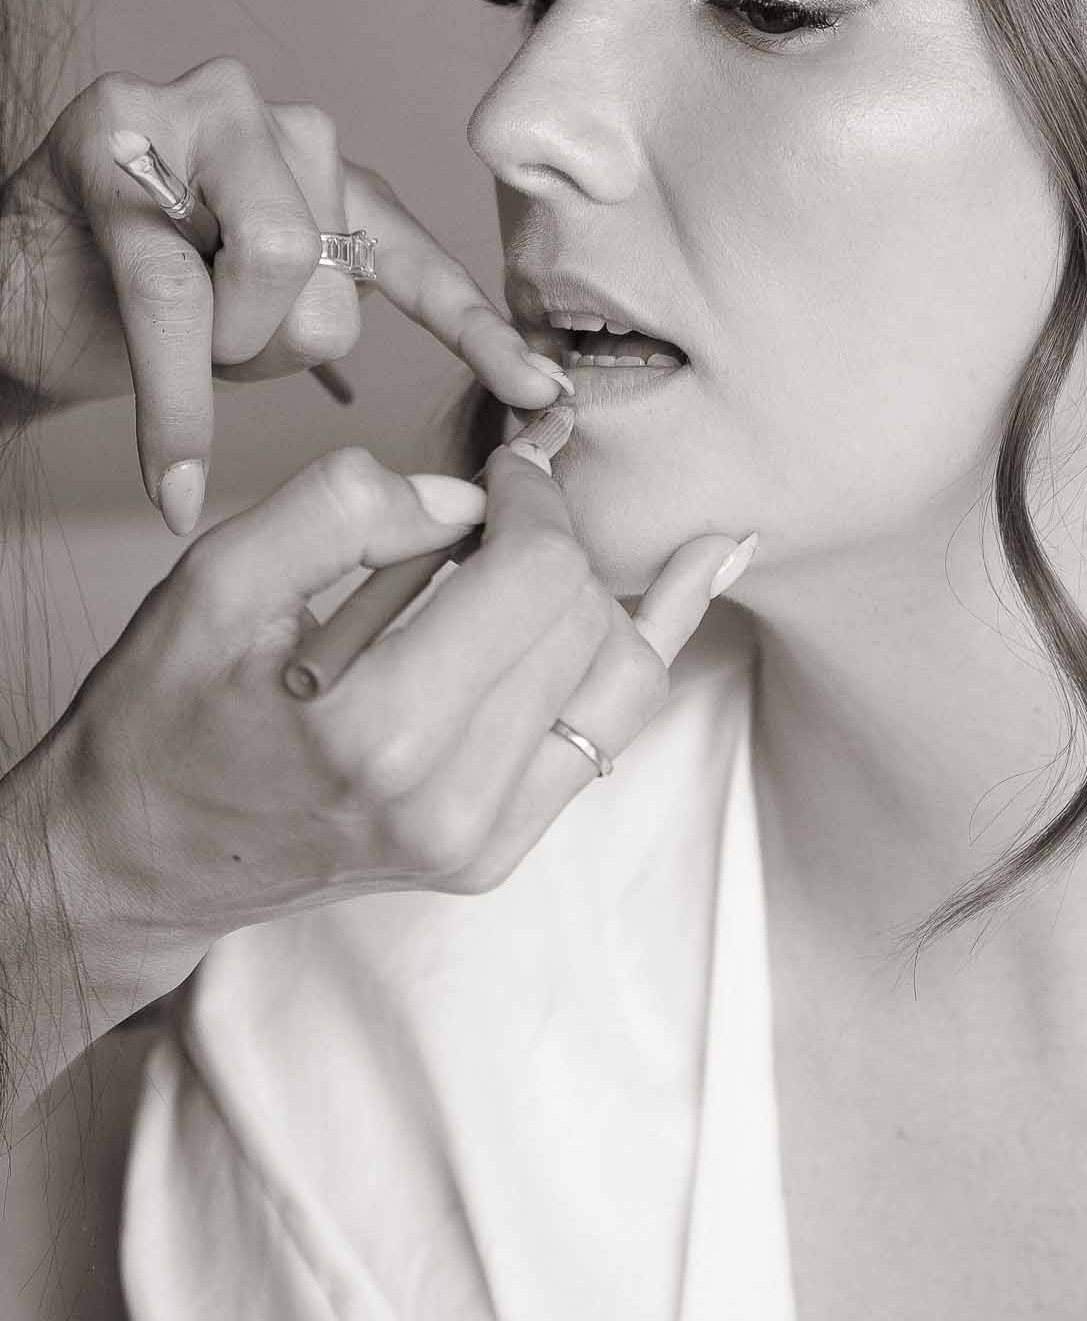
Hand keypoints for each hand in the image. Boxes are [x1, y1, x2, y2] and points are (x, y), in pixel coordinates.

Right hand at [0, 57, 567, 526]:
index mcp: (323, 171)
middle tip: (206, 349)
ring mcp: (194, 111)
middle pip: (333, 278)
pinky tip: (174, 483)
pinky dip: (175, 405)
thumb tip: (476, 390)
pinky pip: (172, 292)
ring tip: (169, 331)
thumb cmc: (134, 310)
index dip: (479, 333)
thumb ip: (332, 320)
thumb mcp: (256, 321)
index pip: (415, 259)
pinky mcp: (114, 136)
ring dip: (215, 347)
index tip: (546, 393)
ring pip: (270, 266)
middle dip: (269, 353)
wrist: (10, 296)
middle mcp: (273, 121)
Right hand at [41, 444, 749, 968]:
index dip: (532, 495)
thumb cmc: (166, 714)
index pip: (536, 573)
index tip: (501, 468)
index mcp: (378, 731)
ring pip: (620, 672)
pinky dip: (650, 642)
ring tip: (545, 547)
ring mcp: (481, 839)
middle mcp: (447, 801)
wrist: (141, 855)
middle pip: (582, 614)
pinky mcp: (496, 852)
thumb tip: (465, 496)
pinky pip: (613, 729)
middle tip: (500, 506)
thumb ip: (338, 510)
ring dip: (593, 589)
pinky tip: (707, 566)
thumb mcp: (215, 584)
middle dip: (553, 536)